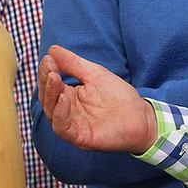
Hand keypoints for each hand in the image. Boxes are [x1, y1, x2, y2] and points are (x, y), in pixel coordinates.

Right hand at [38, 45, 157, 152]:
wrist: (141, 116)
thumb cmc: (119, 96)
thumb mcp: (94, 74)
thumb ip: (73, 63)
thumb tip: (51, 49)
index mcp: (68, 97)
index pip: (49, 84)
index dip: (46, 71)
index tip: (49, 58)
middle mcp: (66, 112)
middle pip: (47, 98)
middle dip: (46, 82)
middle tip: (51, 68)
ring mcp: (72, 125)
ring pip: (51, 113)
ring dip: (50, 95)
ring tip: (54, 78)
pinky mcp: (80, 138)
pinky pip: (63, 128)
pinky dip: (60, 114)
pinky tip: (63, 98)